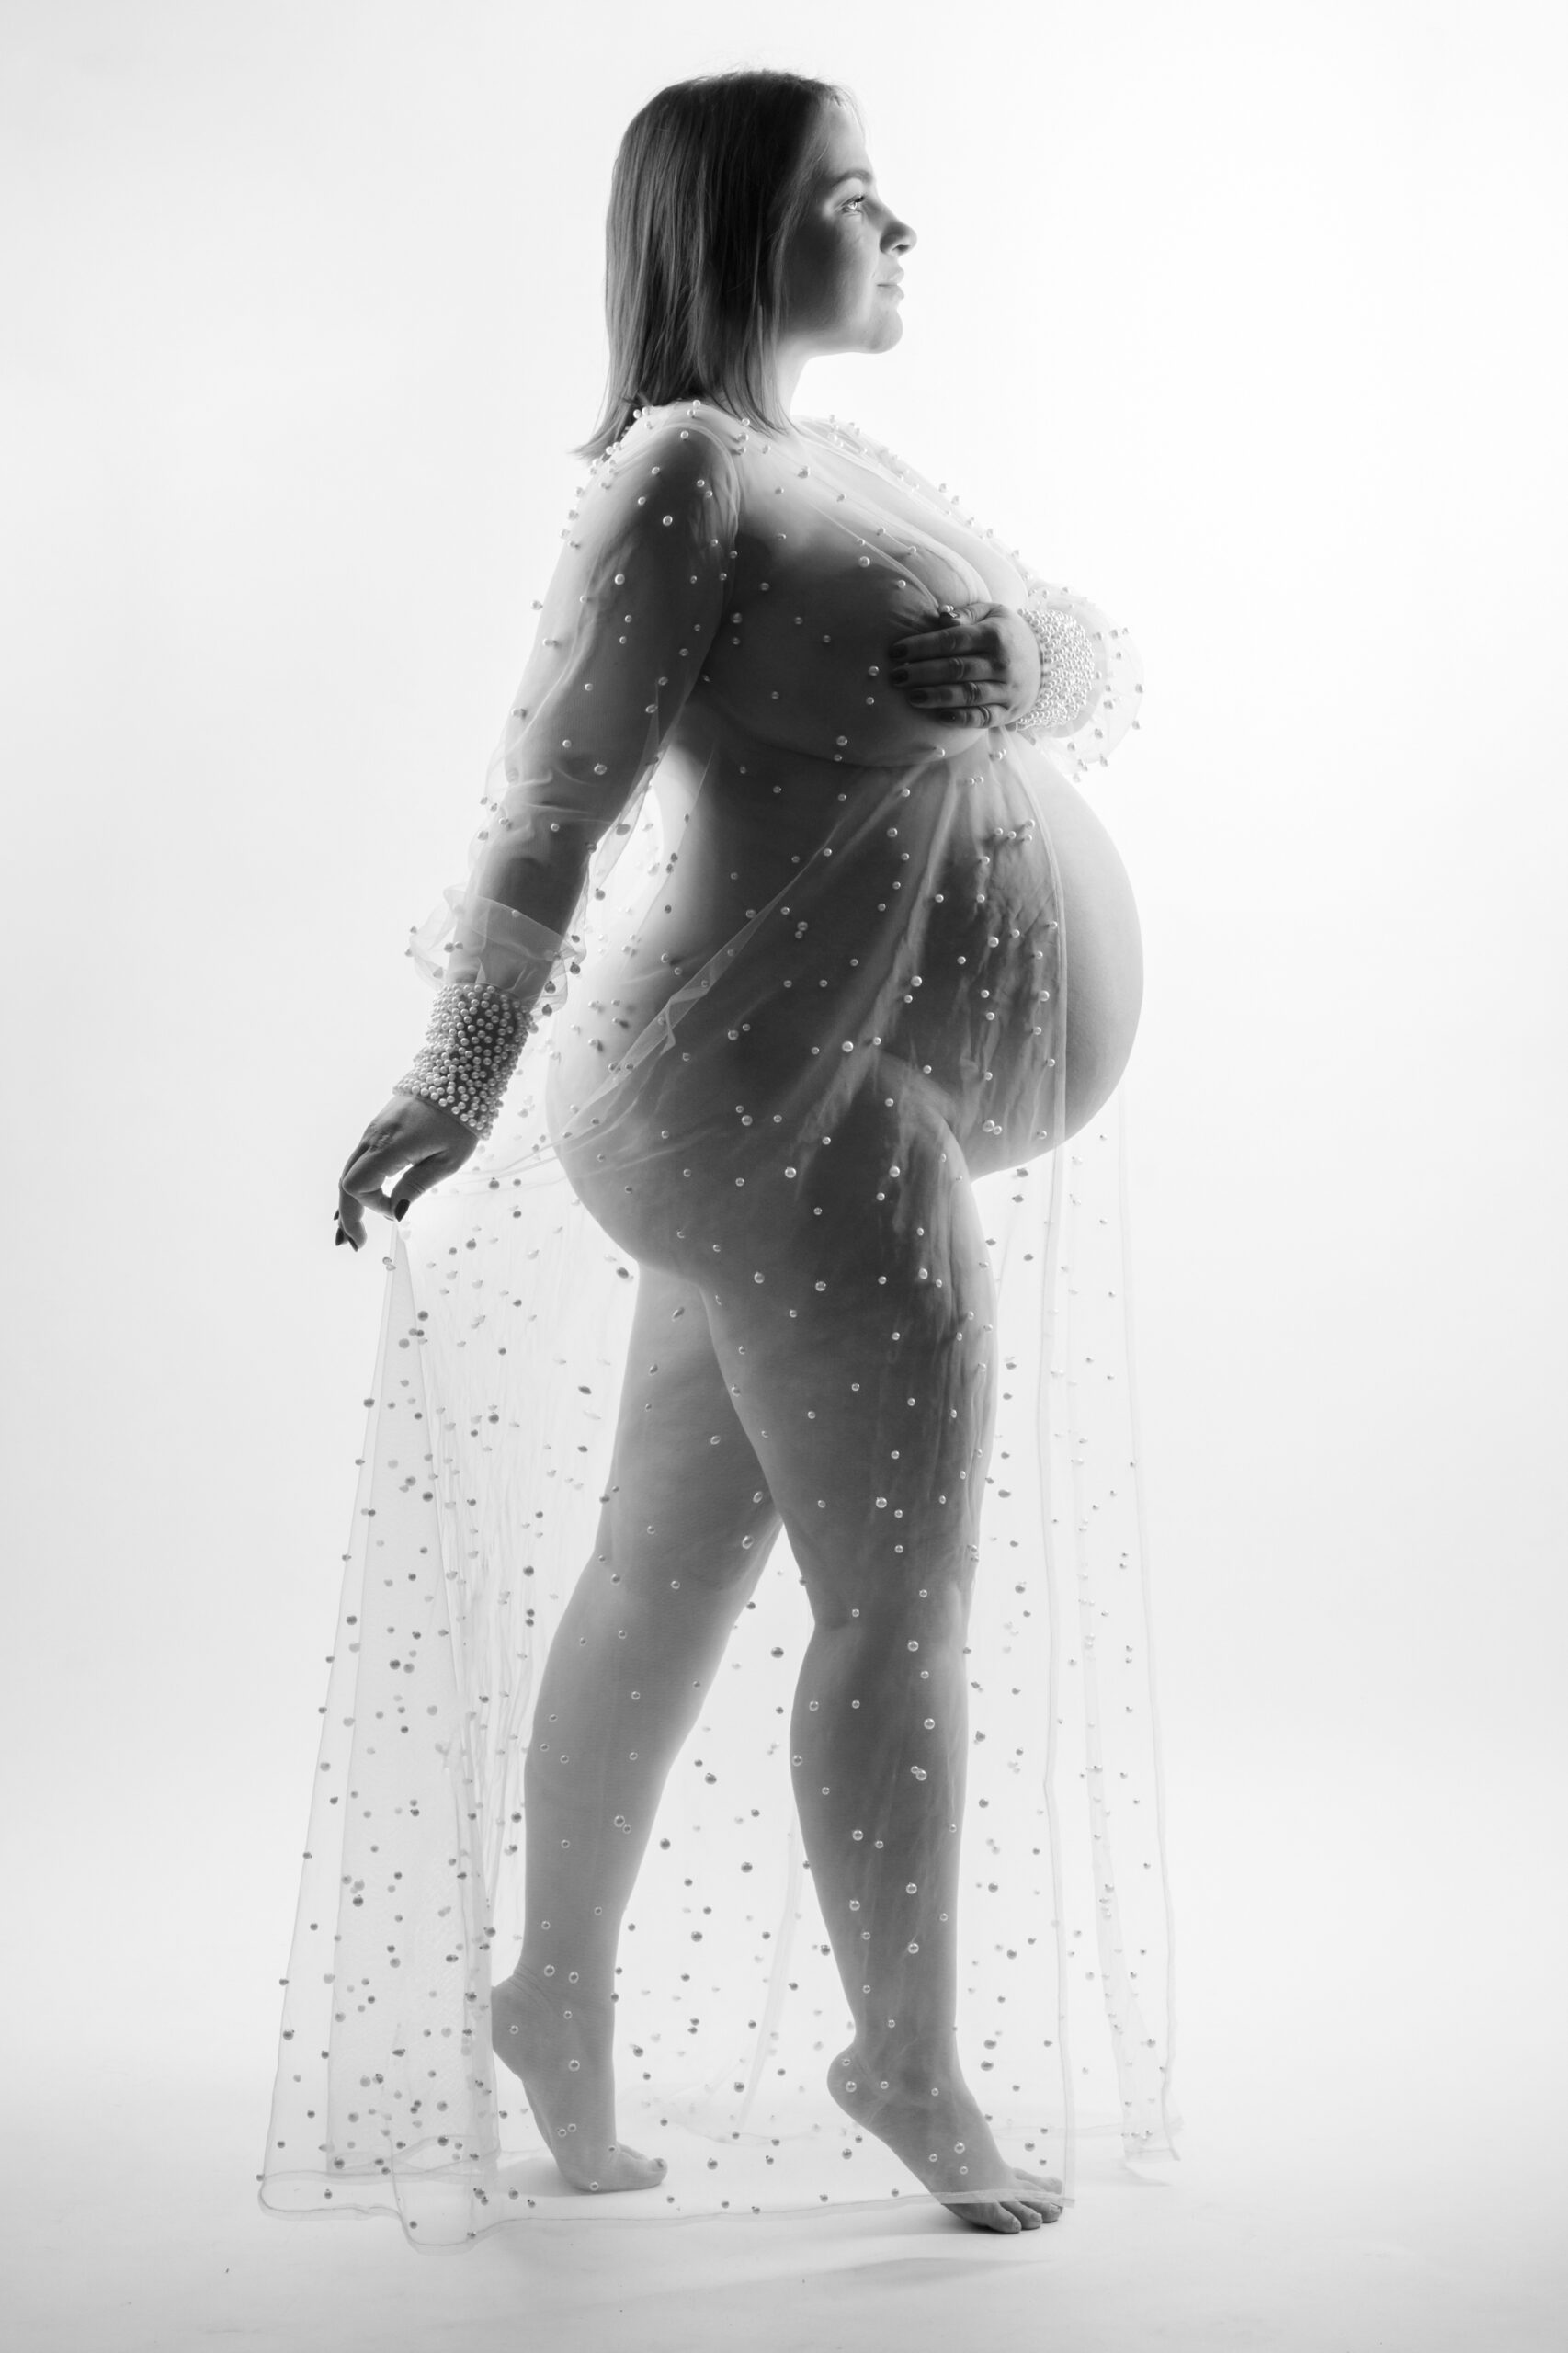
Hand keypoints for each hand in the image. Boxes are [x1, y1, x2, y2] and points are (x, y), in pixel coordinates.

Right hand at [335, 1093, 476, 1250]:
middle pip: (345, 1181)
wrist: (457, 1074)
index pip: (357, 1186)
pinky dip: (357, 1182)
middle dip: (347, 1214)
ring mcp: (372, 1131)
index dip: (371, 1207)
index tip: (394, 1213)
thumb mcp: (447, 1161)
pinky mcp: (378, 1127)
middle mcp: (373, 1138)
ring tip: (353, 1229)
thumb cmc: (459, 1119)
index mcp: (389, 1147)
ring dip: (350, 1200)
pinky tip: (363, 1199)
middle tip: (354, 1244)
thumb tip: (394, 1214)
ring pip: (349, 1170)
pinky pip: (359, 1159)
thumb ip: (416, 1186)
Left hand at [887, 601, 1041, 728]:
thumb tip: (941, 616)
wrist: (1047, 661)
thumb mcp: (993, 613)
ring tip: (910, 696)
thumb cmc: (1008, 634)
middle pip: (956, 669)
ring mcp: (1007, 689)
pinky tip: (939, 717)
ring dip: (936, 696)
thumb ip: (966, 613)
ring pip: (967, 694)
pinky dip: (961, 719)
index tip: (896, 651)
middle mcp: (1002, 663)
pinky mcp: (1008, 711)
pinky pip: (983, 717)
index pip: (951, 641)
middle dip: (922, 673)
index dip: (922, 646)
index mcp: (994, 635)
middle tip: (896, 676)